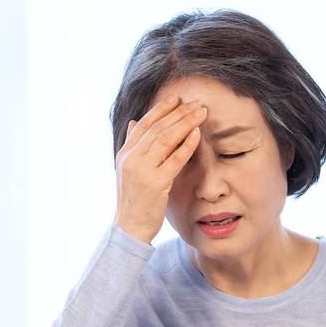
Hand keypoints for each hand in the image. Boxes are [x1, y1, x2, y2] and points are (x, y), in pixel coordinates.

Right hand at [114, 93, 207, 244]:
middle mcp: (131, 159)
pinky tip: (198, 134)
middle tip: (196, 103)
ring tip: (201, 113)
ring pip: (167, 139)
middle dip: (178, 113)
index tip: (177, 98)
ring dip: (186, 123)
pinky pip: (175, 159)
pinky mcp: (156, 183)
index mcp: (124, 154)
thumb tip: (135, 122)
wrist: (129, 227)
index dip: (161, 109)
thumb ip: (133, 146)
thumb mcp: (128, 170)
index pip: (144, 124)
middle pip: (158, 128)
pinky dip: (187, 145)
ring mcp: (142, 171)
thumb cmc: (133, 200)